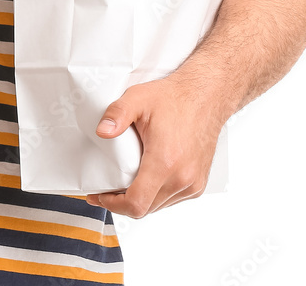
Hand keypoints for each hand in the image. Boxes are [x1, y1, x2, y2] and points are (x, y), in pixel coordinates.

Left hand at [85, 74, 224, 217]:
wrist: (205, 97)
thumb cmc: (174, 98)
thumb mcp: (138, 98)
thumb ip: (117, 114)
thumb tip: (102, 132)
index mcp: (165, 161)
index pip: (137, 203)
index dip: (113, 204)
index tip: (100, 195)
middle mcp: (182, 178)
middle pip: (145, 208)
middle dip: (122, 202)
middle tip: (106, 188)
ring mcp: (193, 183)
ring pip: (158, 206)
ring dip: (140, 199)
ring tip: (125, 182)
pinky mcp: (198, 184)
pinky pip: (172, 199)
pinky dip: (156, 194)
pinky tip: (146, 178)